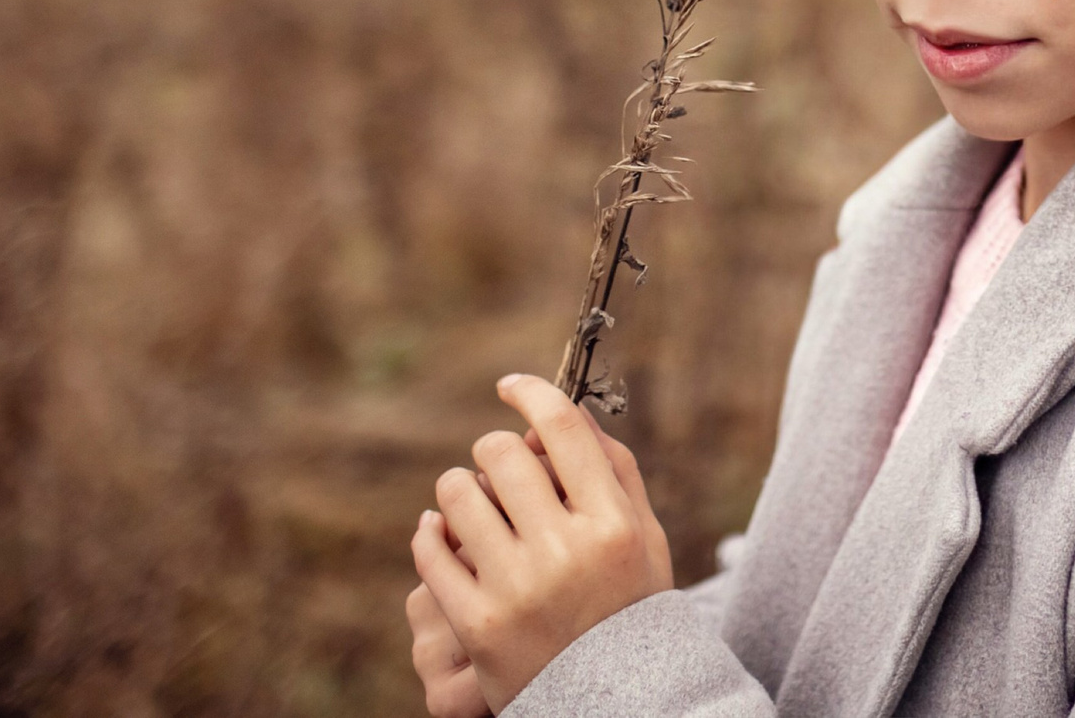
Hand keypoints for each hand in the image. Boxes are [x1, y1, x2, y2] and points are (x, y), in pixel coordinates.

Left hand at [408, 374, 673, 713]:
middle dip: (494, 448)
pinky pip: (432, 553)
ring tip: (470, 500)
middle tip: (496, 464)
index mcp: (611, 523)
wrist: (617, 700)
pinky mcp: (476, 623)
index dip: (530, 393)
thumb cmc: (631, 604)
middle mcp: (565, 550)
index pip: (562, 428)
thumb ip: (613, 469)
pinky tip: (440, 531)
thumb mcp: (643, 536)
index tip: (510, 386)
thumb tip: (563, 414)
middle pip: (503, 455)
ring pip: (459, 496)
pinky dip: (431, 534)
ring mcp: (517, 588)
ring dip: (459, 487)